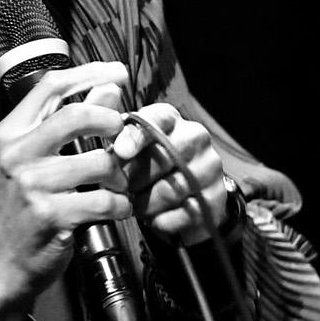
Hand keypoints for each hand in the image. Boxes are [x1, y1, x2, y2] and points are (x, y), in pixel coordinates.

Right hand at [0, 61, 131, 320]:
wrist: (2, 264)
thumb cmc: (23, 209)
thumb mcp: (36, 161)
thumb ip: (69, 124)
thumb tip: (109, 88)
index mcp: (10, 133)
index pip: (51, 86)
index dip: (90, 73)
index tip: (119, 73)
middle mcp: (16, 154)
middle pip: (78, 115)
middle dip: (112, 121)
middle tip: (124, 135)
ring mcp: (31, 185)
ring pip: (100, 161)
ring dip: (121, 174)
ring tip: (120, 184)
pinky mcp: (50, 215)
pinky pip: (105, 200)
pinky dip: (121, 205)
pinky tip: (117, 209)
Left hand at [111, 102, 227, 246]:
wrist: (180, 202)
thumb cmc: (147, 168)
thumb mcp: (127, 145)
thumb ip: (113, 127)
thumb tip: (104, 100)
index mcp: (170, 120)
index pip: (157, 120)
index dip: (137, 136)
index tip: (120, 151)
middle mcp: (195, 137)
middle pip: (163, 157)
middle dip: (135, 178)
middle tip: (122, 188)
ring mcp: (209, 167)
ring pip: (171, 189)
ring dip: (146, 202)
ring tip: (137, 203)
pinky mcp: (215, 197)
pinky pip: (183, 213)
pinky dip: (162, 220)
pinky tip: (155, 216)